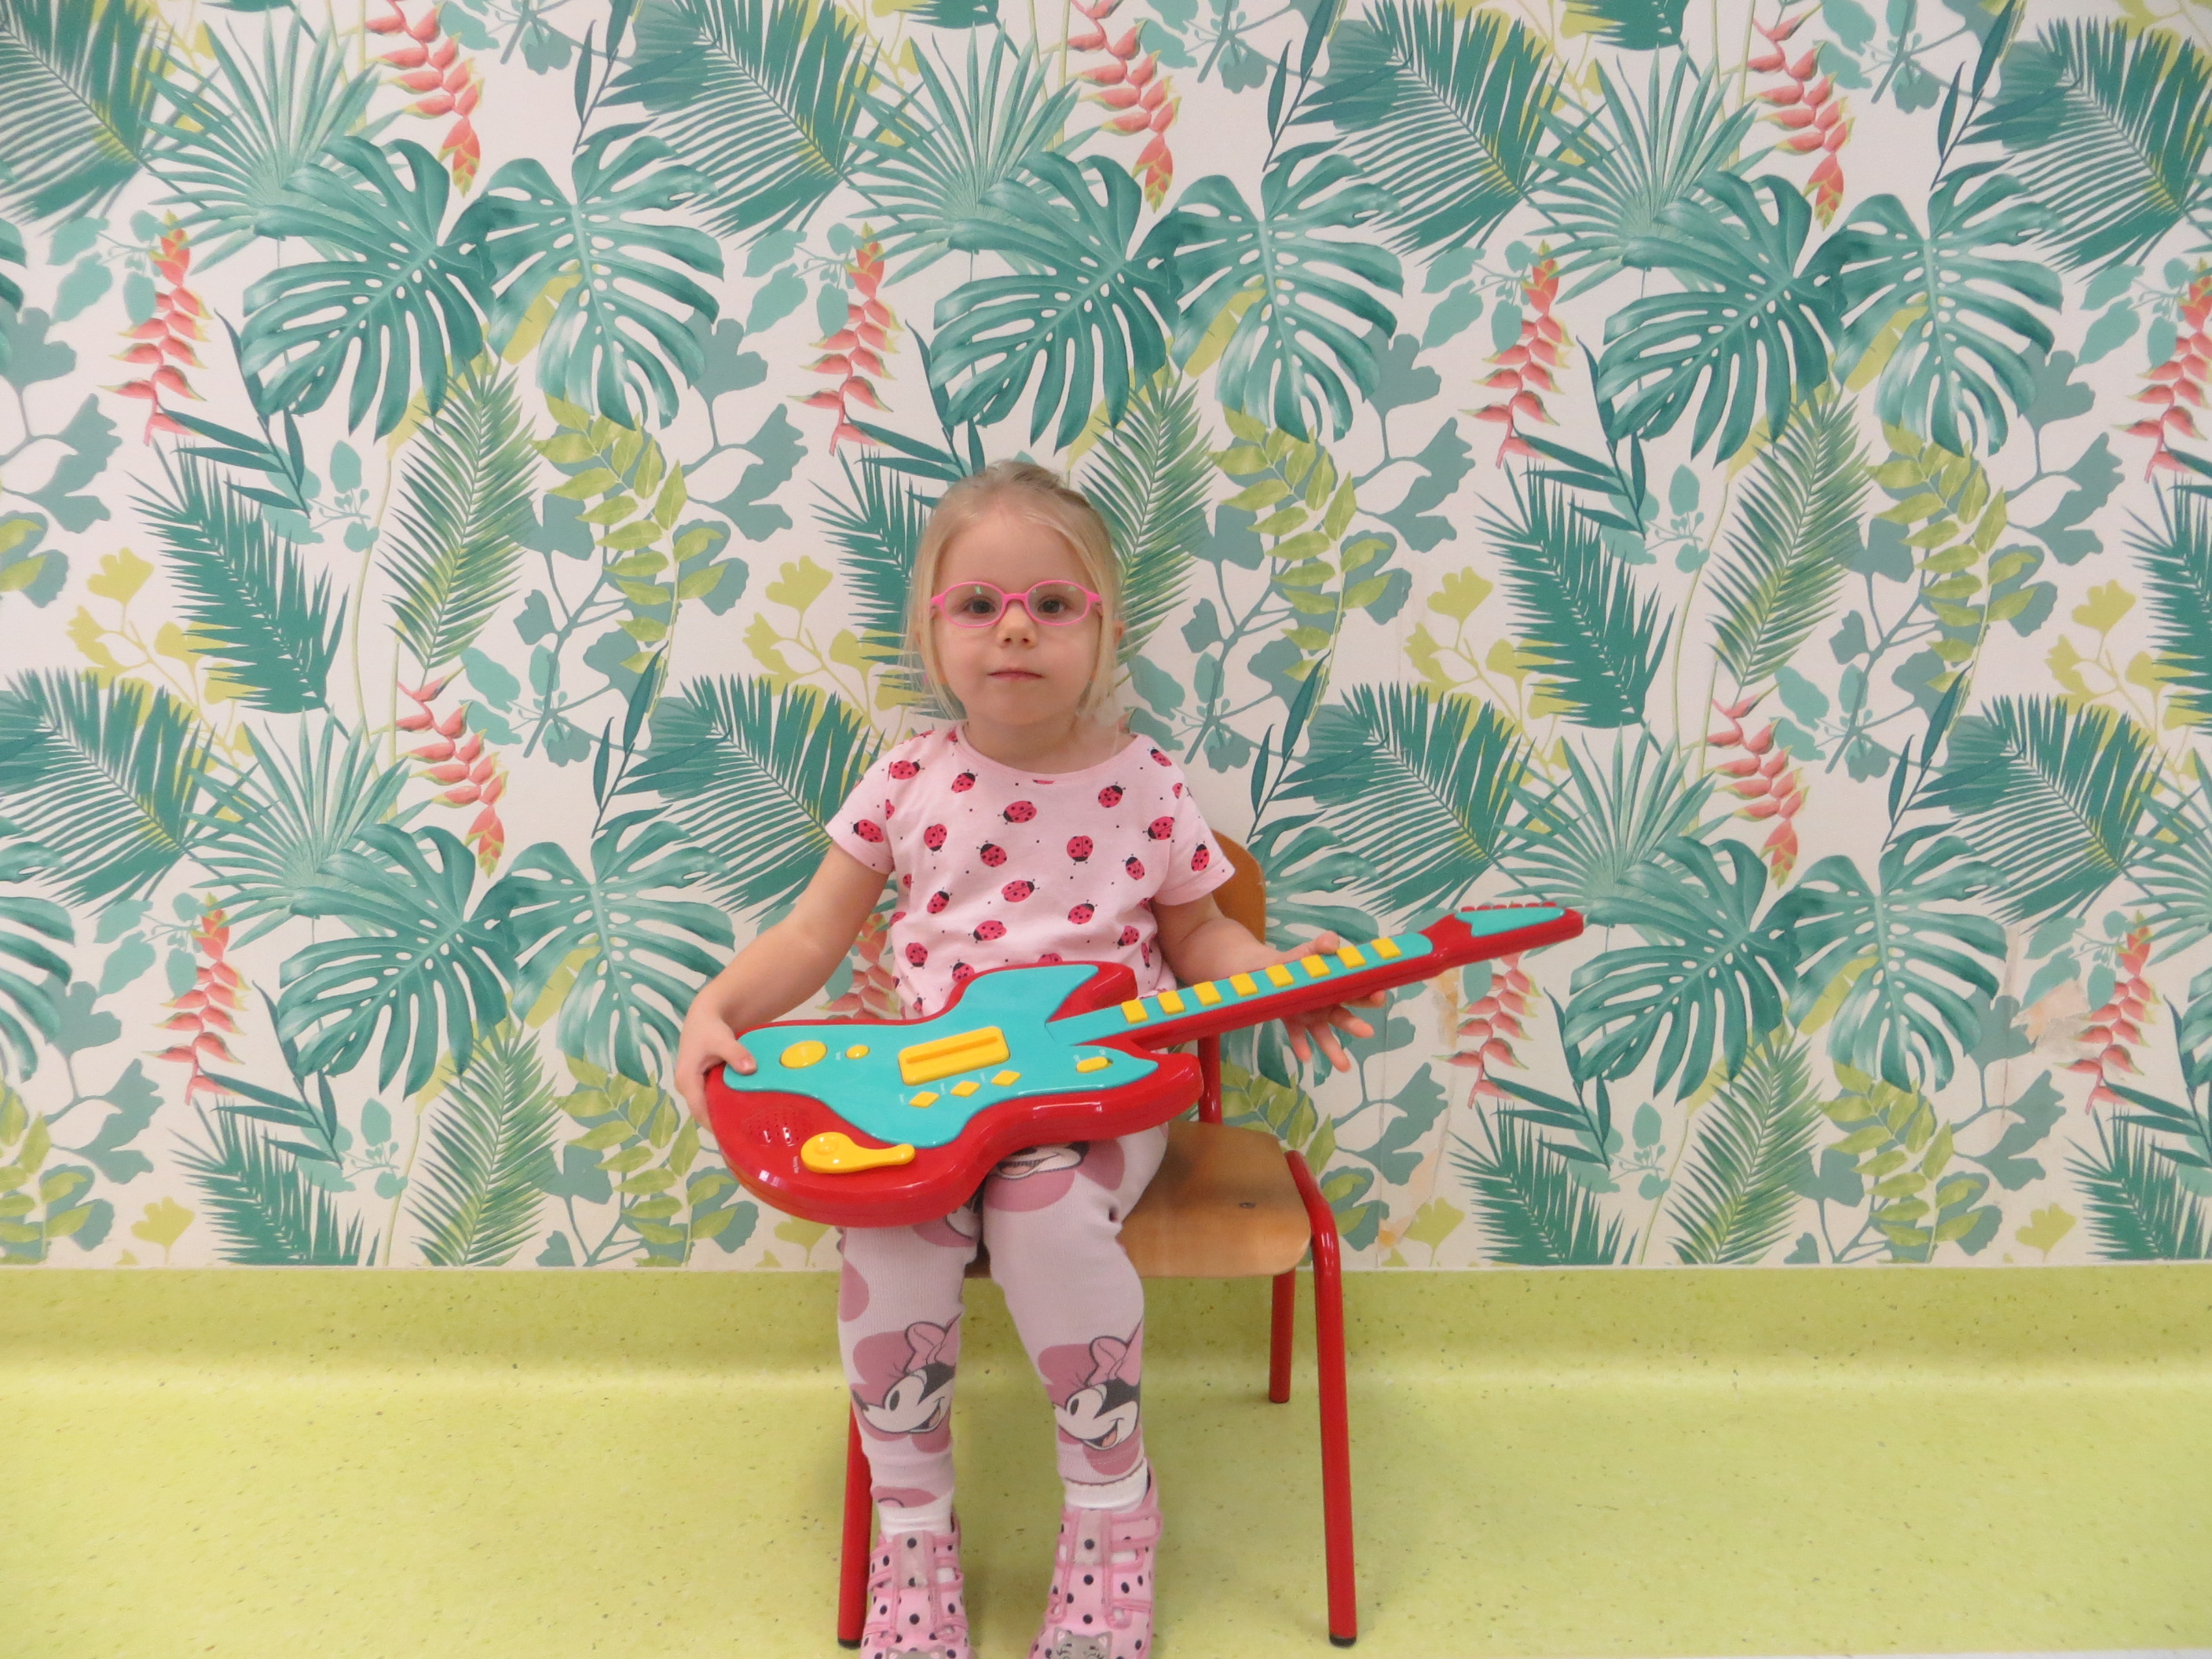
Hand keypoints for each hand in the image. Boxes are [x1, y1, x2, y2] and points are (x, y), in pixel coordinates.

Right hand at [672, 1000, 757, 1132]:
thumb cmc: (710, 1028)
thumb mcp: (722, 1039)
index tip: (733, 1136)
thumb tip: (750, 1069)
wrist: (705, 1016)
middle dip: (721, 1124)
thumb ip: (735, 1053)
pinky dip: (725, 1105)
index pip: (699, 1110)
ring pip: (708, 1107)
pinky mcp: (701, 1084)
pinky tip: (743, 1111)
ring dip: (723, 1115)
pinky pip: (712, 1099)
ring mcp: (694, 1086)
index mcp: (686, 1079)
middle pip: (703, 1112)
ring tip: (746, 1128)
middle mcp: (687, 1086)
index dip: (714, 1125)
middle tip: (744, 1136)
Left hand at [1263, 931, 1387, 1072]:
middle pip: (1345, 1016)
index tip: (1380, 996)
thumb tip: (1332, 942)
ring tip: (1344, 1068)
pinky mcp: (1292, 1022)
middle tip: (1368, 1032)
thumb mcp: (1308, 950)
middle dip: (1356, 1025)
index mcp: (1337, 987)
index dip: (1371, 994)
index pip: (1359, 992)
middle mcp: (1328, 1005)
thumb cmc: (1297, 962)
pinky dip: (1302, 1047)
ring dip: (1335, 1051)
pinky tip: (1306, 1057)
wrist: (1267, 971)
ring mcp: (1311, 1017)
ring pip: (1325, 1035)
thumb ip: (1322, 945)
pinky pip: (1298, 1037)